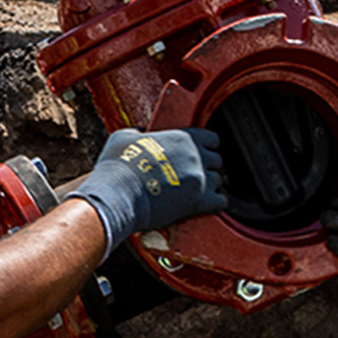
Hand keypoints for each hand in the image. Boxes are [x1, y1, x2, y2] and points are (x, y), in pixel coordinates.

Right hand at [66, 128, 227, 243]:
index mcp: (183, 137)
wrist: (116, 194)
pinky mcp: (199, 201)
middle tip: (192, 176)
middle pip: (217, 160)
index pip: (211, 139)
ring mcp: (200, 178)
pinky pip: (221, 202)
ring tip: (194, 192)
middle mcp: (196, 155)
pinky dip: (214, 204)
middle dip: (206, 168)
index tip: (198, 155)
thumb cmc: (118, 167)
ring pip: (218, 181)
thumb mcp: (124, 137)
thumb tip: (140, 133)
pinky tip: (204, 205)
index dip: (205, 148)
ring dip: (209, 186)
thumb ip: (139, 132)